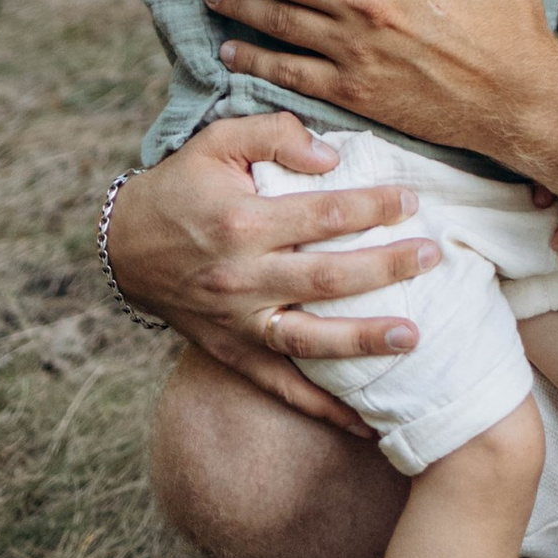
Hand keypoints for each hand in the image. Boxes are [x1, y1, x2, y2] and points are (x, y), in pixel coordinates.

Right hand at [102, 112, 438, 428]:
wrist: (125, 245)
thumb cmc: (181, 187)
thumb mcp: (217, 141)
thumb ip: (273, 135)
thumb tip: (331, 155)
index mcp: (242, 222)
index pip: (322, 215)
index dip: (372, 207)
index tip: (412, 202)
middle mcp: (241, 278)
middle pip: (326, 278)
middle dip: (385, 268)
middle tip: (433, 257)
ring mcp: (237, 322)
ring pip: (309, 340)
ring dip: (363, 341)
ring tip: (414, 338)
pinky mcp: (232, 353)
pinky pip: (282, 387)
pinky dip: (323, 409)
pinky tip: (367, 423)